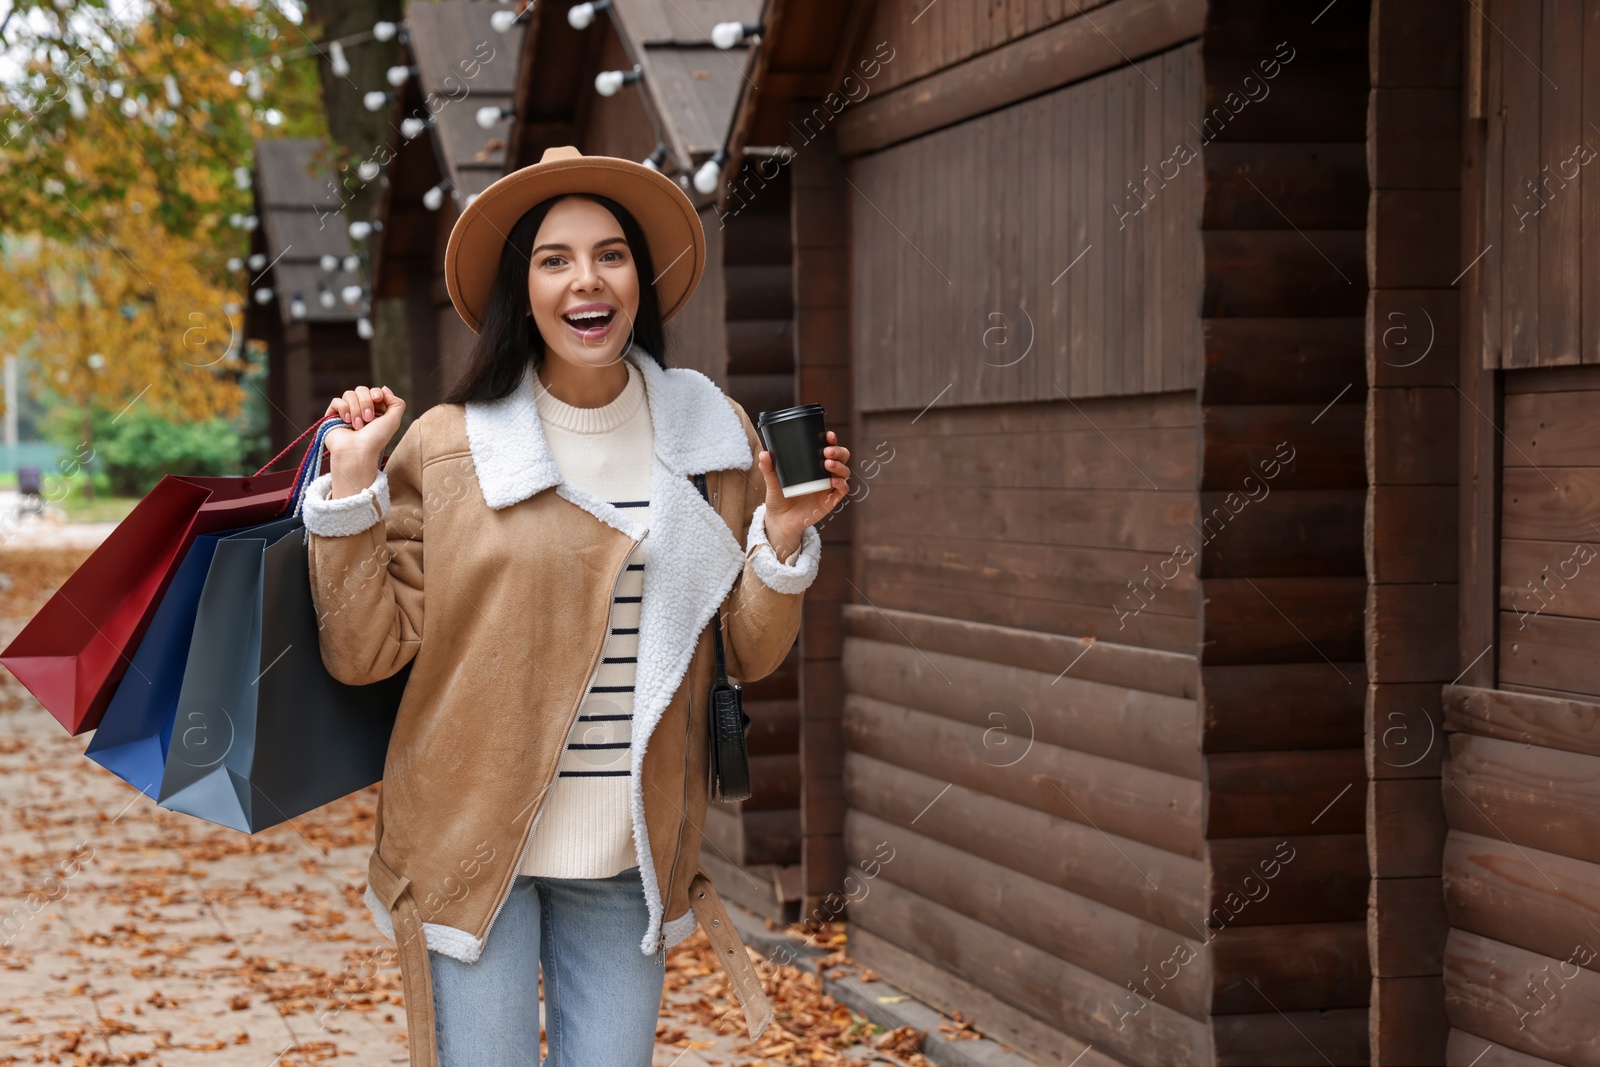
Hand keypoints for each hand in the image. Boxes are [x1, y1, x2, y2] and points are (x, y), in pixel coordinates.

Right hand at [323, 386, 404, 498]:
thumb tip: (384, 389)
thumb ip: (396, 403)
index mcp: (374, 410)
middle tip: (369, 419)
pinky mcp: (333, 415)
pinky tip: (346, 422)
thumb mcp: (393, 420)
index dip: (376, 392)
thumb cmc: (376, 439)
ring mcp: (346, 412)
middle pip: (361, 389)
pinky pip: (336, 401)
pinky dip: (344, 410)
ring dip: (356, 409)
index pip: (373, 391)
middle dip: (366, 402)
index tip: (378, 399)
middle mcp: (360, 410)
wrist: (357, 451)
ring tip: (358, 425)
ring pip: (349, 394)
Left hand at [756, 431, 850, 559]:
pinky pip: (842, 489)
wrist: (780, 521)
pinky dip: (841, 483)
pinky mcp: (830, 500)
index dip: (832, 440)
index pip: (828, 448)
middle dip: (838, 451)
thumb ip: (768, 468)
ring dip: (839, 466)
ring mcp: (829, 486)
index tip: (828, 435)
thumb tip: (764, 454)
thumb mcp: (772, 482)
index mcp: (813, 464)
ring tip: (827, 464)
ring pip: (845, 472)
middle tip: (827, 451)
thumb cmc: (778, 498)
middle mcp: (824, 473)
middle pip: (842, 457)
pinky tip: (832, 481)